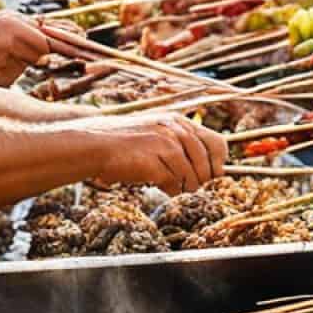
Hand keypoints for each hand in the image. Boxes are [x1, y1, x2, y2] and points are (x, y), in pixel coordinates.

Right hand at [87, 113, 226, 193]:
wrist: (94, 143)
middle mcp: (176, 130)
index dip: (218, 163)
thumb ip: (182, 146)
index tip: (212, 175)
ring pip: (193, 177)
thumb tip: (213, 171)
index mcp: (179, 122)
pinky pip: (174, 184)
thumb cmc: (126, 143)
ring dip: (185, 187)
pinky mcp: (154, 161)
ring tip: (171, 187)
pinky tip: (158, 186)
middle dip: (202, 180)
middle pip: (208, 164)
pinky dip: (169, 190)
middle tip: (190, 187)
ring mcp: (165, 144)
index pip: (218, 143)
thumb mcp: (158, 134)